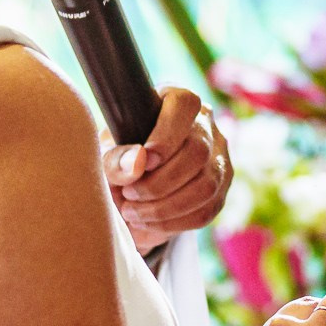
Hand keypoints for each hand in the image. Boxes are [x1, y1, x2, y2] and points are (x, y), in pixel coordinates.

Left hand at [103, 87, 232, 252]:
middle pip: (197, 151)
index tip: (144, 161)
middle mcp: (205, 126)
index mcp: (175, 102)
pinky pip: (206, 210)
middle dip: (160, 182)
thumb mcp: (105, 157)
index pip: (184, 105)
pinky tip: (149, 221)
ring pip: (206, 185)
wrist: (128, 194)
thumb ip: (115, 158)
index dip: (166, 134)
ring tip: (133, 212)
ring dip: (165, 207)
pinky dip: (174, 222)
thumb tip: (137, 163)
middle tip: (129, 194)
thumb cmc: (117, 162)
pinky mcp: (221, 190)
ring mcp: (219, 158)